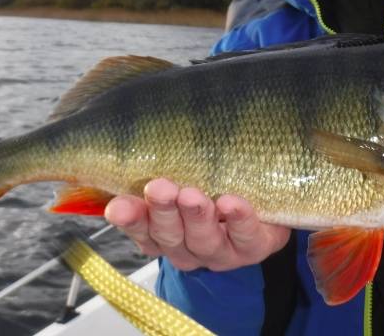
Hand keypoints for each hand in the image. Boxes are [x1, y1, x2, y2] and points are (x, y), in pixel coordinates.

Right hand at [104, 178, 290, 271]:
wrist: (266, 205)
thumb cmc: (215, 183)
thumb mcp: (185, 172)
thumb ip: (162, 161)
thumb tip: (134, 132)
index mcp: (164, 231)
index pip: (140, 228)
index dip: (129, 219)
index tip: (117, 207)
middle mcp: (188, 246)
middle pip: (169, 236)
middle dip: (163, 212)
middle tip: (159, 189)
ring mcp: (220, 251)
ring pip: (203, 241)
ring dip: (196, 218)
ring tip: (193, 196)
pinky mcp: (253, 247)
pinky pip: (245, 236)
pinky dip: (238, 220)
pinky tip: (231, 203)